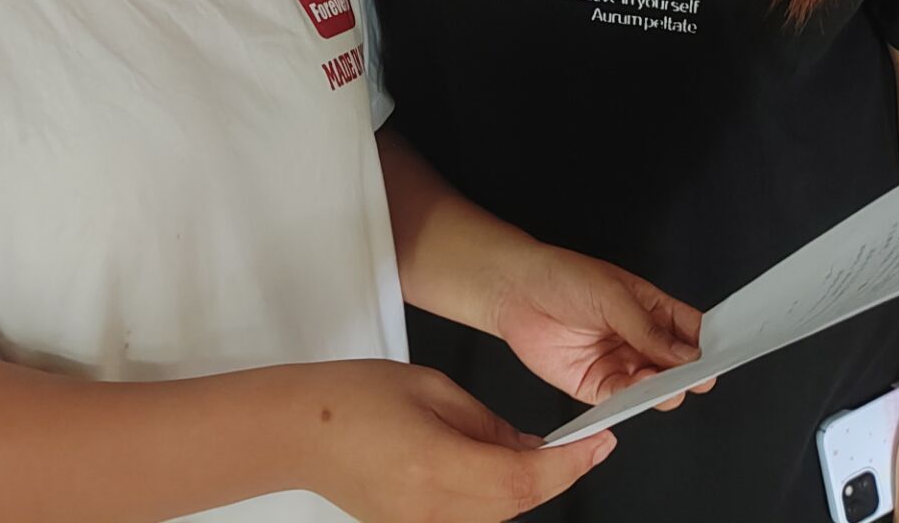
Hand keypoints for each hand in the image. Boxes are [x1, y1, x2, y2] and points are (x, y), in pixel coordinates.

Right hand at [302, 360, 617, 522]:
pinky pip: (473, 519)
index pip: (523, 478)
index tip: (600, 443)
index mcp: (435, 464)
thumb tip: (532, 447)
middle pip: (517, 503)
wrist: (298, 431)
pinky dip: (495, 496)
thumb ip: (487, 422)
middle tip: (577, 442)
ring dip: (525, 486)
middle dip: (555, 474)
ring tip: (533, 450)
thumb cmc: (352, 398)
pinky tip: (493, 466)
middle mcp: (431, 510)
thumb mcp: (432, 388)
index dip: (570, 465)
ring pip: (499, 515)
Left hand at [490, 245, 712, 409]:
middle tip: (693, 377)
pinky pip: (623, 400)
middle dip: (688, 374)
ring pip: (654, 387)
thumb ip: (648, 328)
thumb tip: (686, 354)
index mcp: (653, 310)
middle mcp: (640, 341)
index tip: (720, 357)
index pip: (692, 332)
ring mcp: (620, 364)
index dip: (708, 345)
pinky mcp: (597, 386)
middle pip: (677, 365)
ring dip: (662, 390)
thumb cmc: (562, 277)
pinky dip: (634, 401)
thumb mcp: (612, 295)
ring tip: (664, 384)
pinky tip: (638, 394)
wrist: (515, 291)